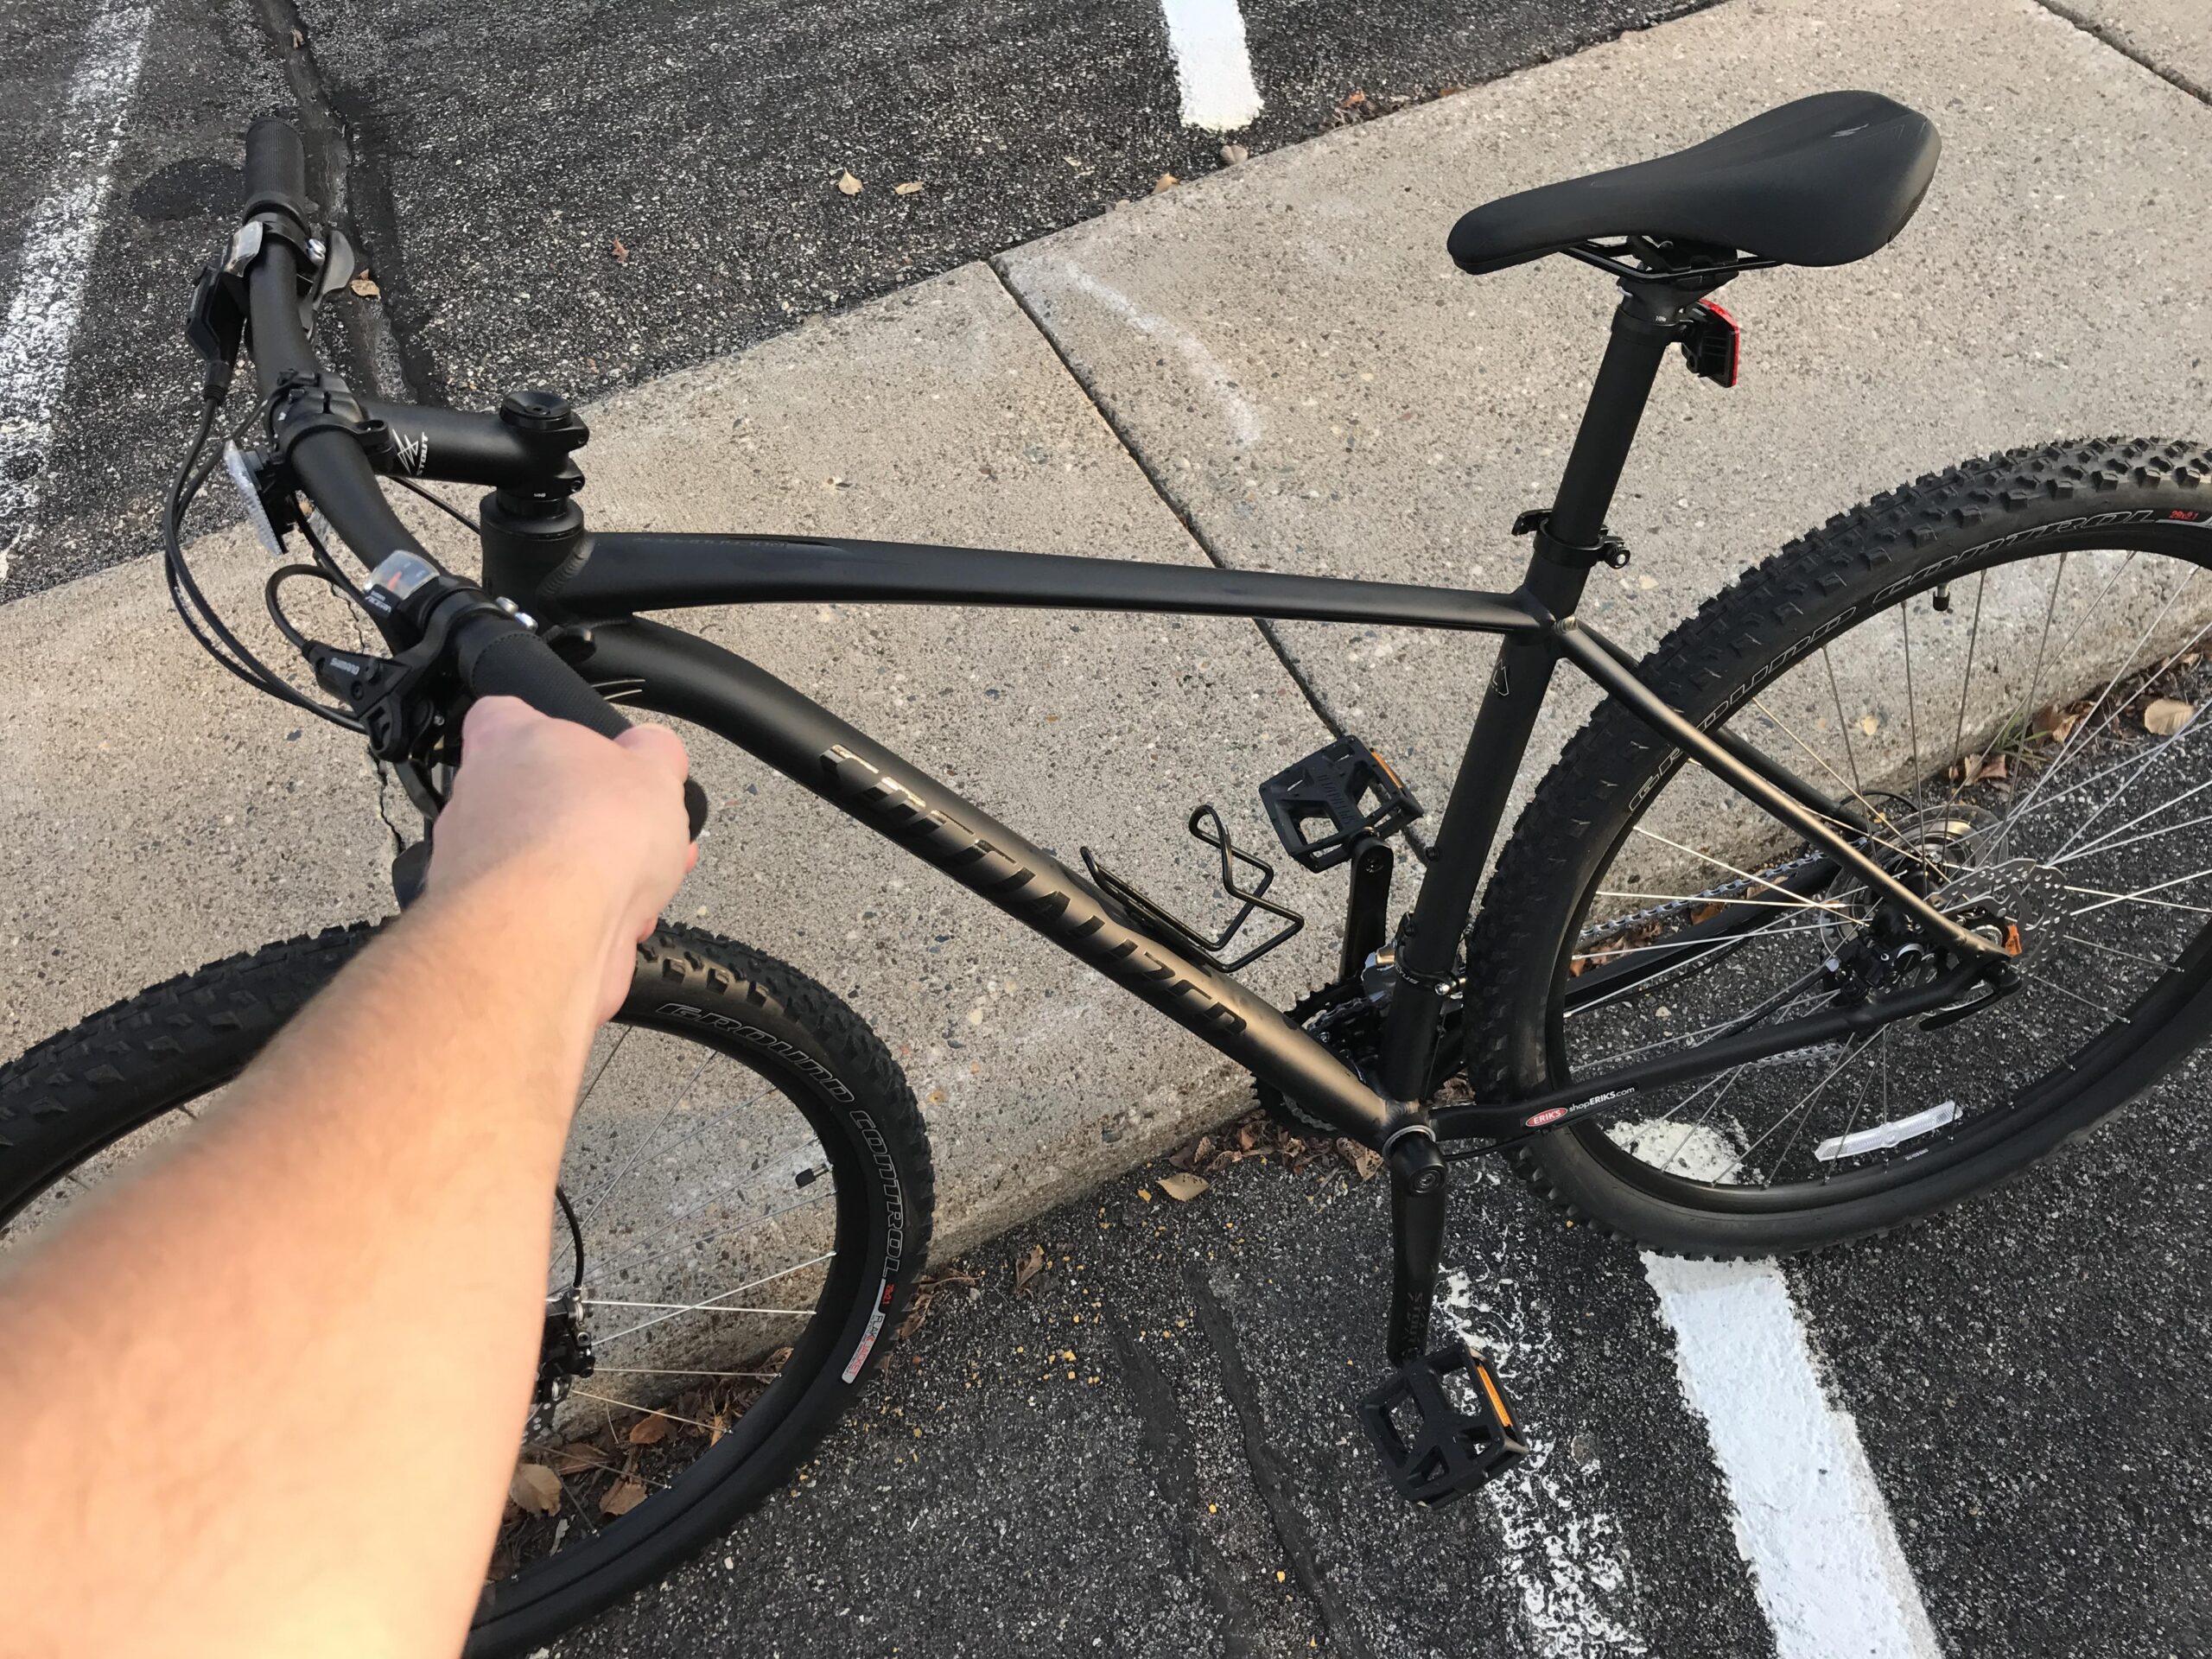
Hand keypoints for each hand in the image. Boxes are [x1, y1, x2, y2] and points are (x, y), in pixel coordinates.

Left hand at [426, 697, 697, 1021]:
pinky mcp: (489, 922)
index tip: (579, 750)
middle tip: (634, 831)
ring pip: (540, 860)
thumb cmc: (584, 837)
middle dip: (588, 819)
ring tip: (642, 883)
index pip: (501, 715)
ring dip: (589, 872)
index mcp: (506, 742)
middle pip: (533, 797)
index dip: (542, 730)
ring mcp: (474, 865)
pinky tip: (620, 921)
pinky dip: (580, 916)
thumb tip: (656, 749)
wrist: (551, 929)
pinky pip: (540, 910)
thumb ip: (654, 753)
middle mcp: (477, 799)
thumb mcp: (653, 770)